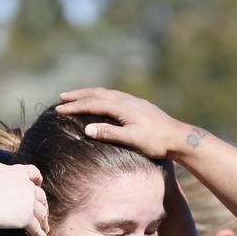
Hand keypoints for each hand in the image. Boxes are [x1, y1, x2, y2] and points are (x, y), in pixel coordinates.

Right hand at [0, 137, 49, 235]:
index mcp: (17, 172)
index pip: (33, 173)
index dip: (37, 179)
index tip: (39, 184)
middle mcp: (26, 187)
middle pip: (41, 196)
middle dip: (42, 203)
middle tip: (43, 210)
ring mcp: (27, 204)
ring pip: (41, 213)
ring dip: (44, 220)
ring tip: (44, 228)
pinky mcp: (25, 219)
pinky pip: (36, 228)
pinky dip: (39, 233)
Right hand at [55, 88, 205, 159]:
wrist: (178, 138)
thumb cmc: (155, 141)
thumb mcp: (131, 139)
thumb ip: (109, 133)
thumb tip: (87, 129)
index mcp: (122, 107)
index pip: (92, 104)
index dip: (74, 107)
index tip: (58, 110)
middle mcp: (126, 100)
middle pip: (97, 94)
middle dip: (78, 96)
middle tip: (61, 97)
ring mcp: (133, 102)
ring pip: (106, 93)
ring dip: (89, 94)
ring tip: (77, 96)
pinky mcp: (138, 106)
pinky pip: (114, 96)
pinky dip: (102, 96)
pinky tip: (102, 101)